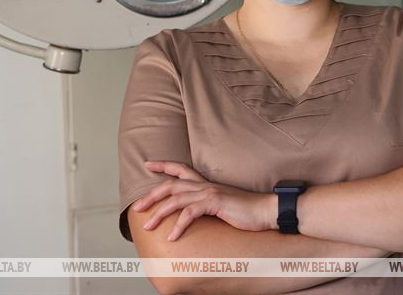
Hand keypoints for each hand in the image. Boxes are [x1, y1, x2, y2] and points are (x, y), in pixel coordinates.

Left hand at [131, 161, 273, 240]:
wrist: (265, 210)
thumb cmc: (246, 211)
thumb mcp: (223, 205)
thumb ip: (207, 205)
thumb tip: (193, 214)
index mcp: (206, 183)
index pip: (180, 169)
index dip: (163, 165)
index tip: (147, 164)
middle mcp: (204, 185)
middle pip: (170, 185)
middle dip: (151, 196)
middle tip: (137, 207)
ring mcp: (209, 193)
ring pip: (176, 200)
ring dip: (159, 214)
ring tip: (148, 226)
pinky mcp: (215, 203)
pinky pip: (190, 214)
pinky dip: (179, 226)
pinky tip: (172, 237)